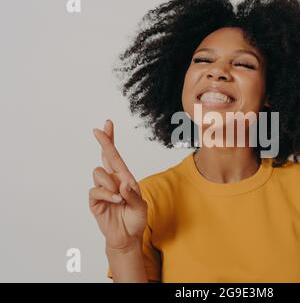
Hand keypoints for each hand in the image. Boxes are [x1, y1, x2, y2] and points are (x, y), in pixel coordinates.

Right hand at [89, 120, 147, 249]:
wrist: (127, 237)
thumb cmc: (136, 219)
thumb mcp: (141, 207)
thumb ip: (133, 195)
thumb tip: (122, 183)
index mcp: (125, 178)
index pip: (116, 156)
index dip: (110, 140)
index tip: (107, 124)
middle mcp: (113, 180)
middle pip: (105, 156)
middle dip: (103, 142)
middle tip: (97, 130)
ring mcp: (103, 189)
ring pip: (99, 172)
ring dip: (110, 183)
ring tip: (119, 197)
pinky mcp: (95, 201)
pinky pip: (95, 190)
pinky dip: (107, 194)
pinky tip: (115, 201)